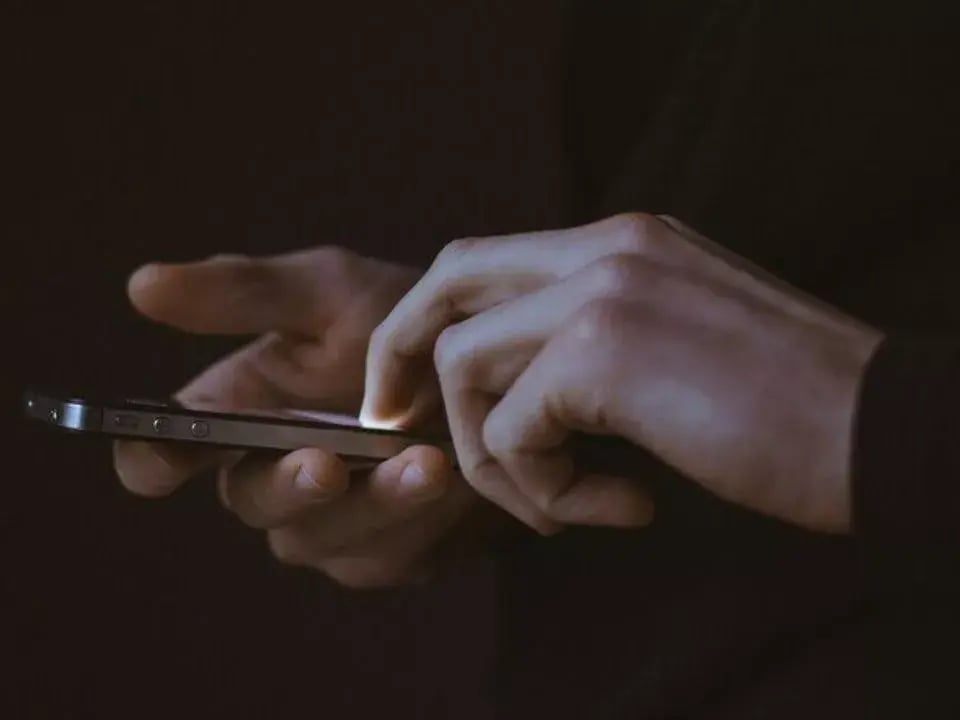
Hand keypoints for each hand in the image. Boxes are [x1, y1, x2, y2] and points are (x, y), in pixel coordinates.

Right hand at [114, 247, 480, 586]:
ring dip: (372, 504)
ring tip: (425, 462)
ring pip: (318, 537)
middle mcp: (266, 475)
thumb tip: (140, 285)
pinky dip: (419, 519)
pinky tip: (453, 478)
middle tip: (326, 465)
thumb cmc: (400, 318)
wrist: (500, 365)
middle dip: (288, 485)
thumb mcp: (327, 290)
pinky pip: (384, 555)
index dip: (151, 460)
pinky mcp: (383, 555)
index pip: (160, 454)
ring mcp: (324, 524)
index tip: (164, 454)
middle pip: (249, 503)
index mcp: (233, 412)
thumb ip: (241, 293)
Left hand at [362, 213, 883, 534]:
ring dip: (493, 457)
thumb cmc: (792, 410)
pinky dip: (544, 490)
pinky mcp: (602, 350)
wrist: (885, 431)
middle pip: (447, 281)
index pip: (483, 259)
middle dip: (400, 355)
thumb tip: (513, 390)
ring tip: (565, 504)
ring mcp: (602, 288)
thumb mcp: (679, 343)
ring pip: (465, 367)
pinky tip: (620, 506)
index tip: (410, 391)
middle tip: (393, 425)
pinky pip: (511, 433)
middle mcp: (606, 246)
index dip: (430, 322)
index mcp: (623, 240)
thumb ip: (596, 339)